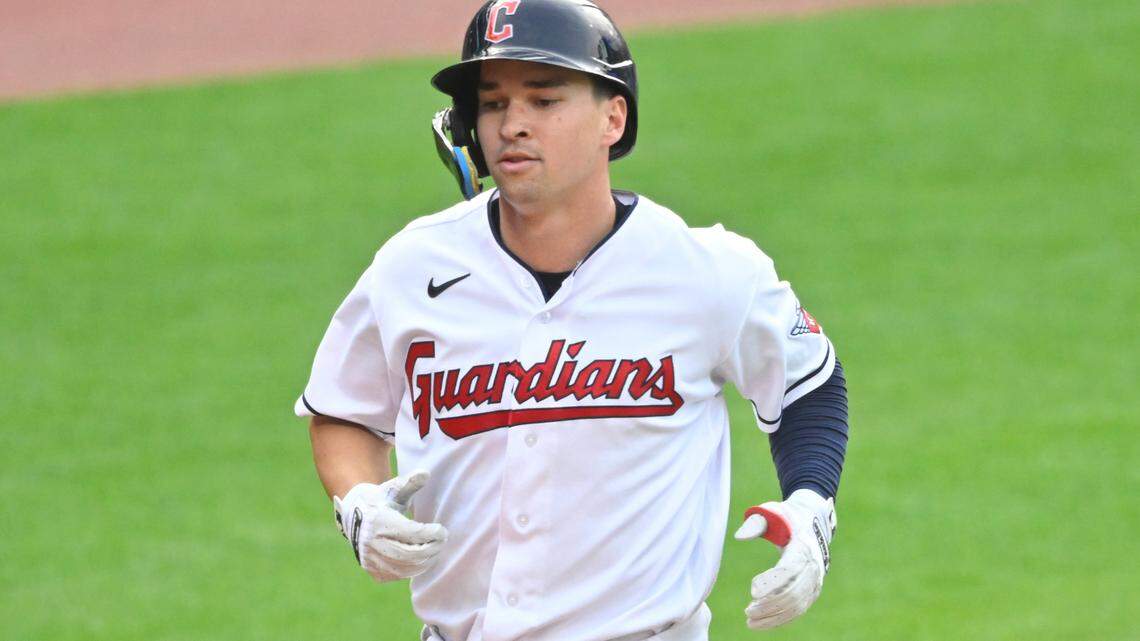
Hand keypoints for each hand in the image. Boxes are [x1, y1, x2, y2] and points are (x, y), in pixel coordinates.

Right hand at [333, 470, 448, 581]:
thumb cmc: (380, 500)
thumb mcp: (392, 488)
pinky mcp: (373, 571)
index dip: (431, 534)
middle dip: (432, 548)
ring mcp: (371, 559)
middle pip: (411, 553)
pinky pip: (399, 575)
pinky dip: (415, 569)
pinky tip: (424, 559)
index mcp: (378, 521)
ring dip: (426, 560)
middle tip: (442, 540)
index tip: (442, 530)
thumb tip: (426, 473)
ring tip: (436, 549)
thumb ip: (409, 482)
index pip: (412, 533)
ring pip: (406, 567)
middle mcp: (372, 543)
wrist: (354, 517)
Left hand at [733, 489, 836, 629]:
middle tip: (747, 611)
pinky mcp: (812, 590)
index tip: (752, 591)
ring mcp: (815, 581)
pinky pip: (798, 609)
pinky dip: (781, 618)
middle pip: (793, 593)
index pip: (789, 570)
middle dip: (769, 605)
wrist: (812, 521)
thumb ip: (755, 523)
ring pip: (796, 606)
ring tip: (750, 621)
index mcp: (802, 547)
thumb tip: (739, 537)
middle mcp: (812, 567)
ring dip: (774, 616)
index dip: (772, 583)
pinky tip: (762, 622)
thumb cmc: (785, 518)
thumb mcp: (770, 513)